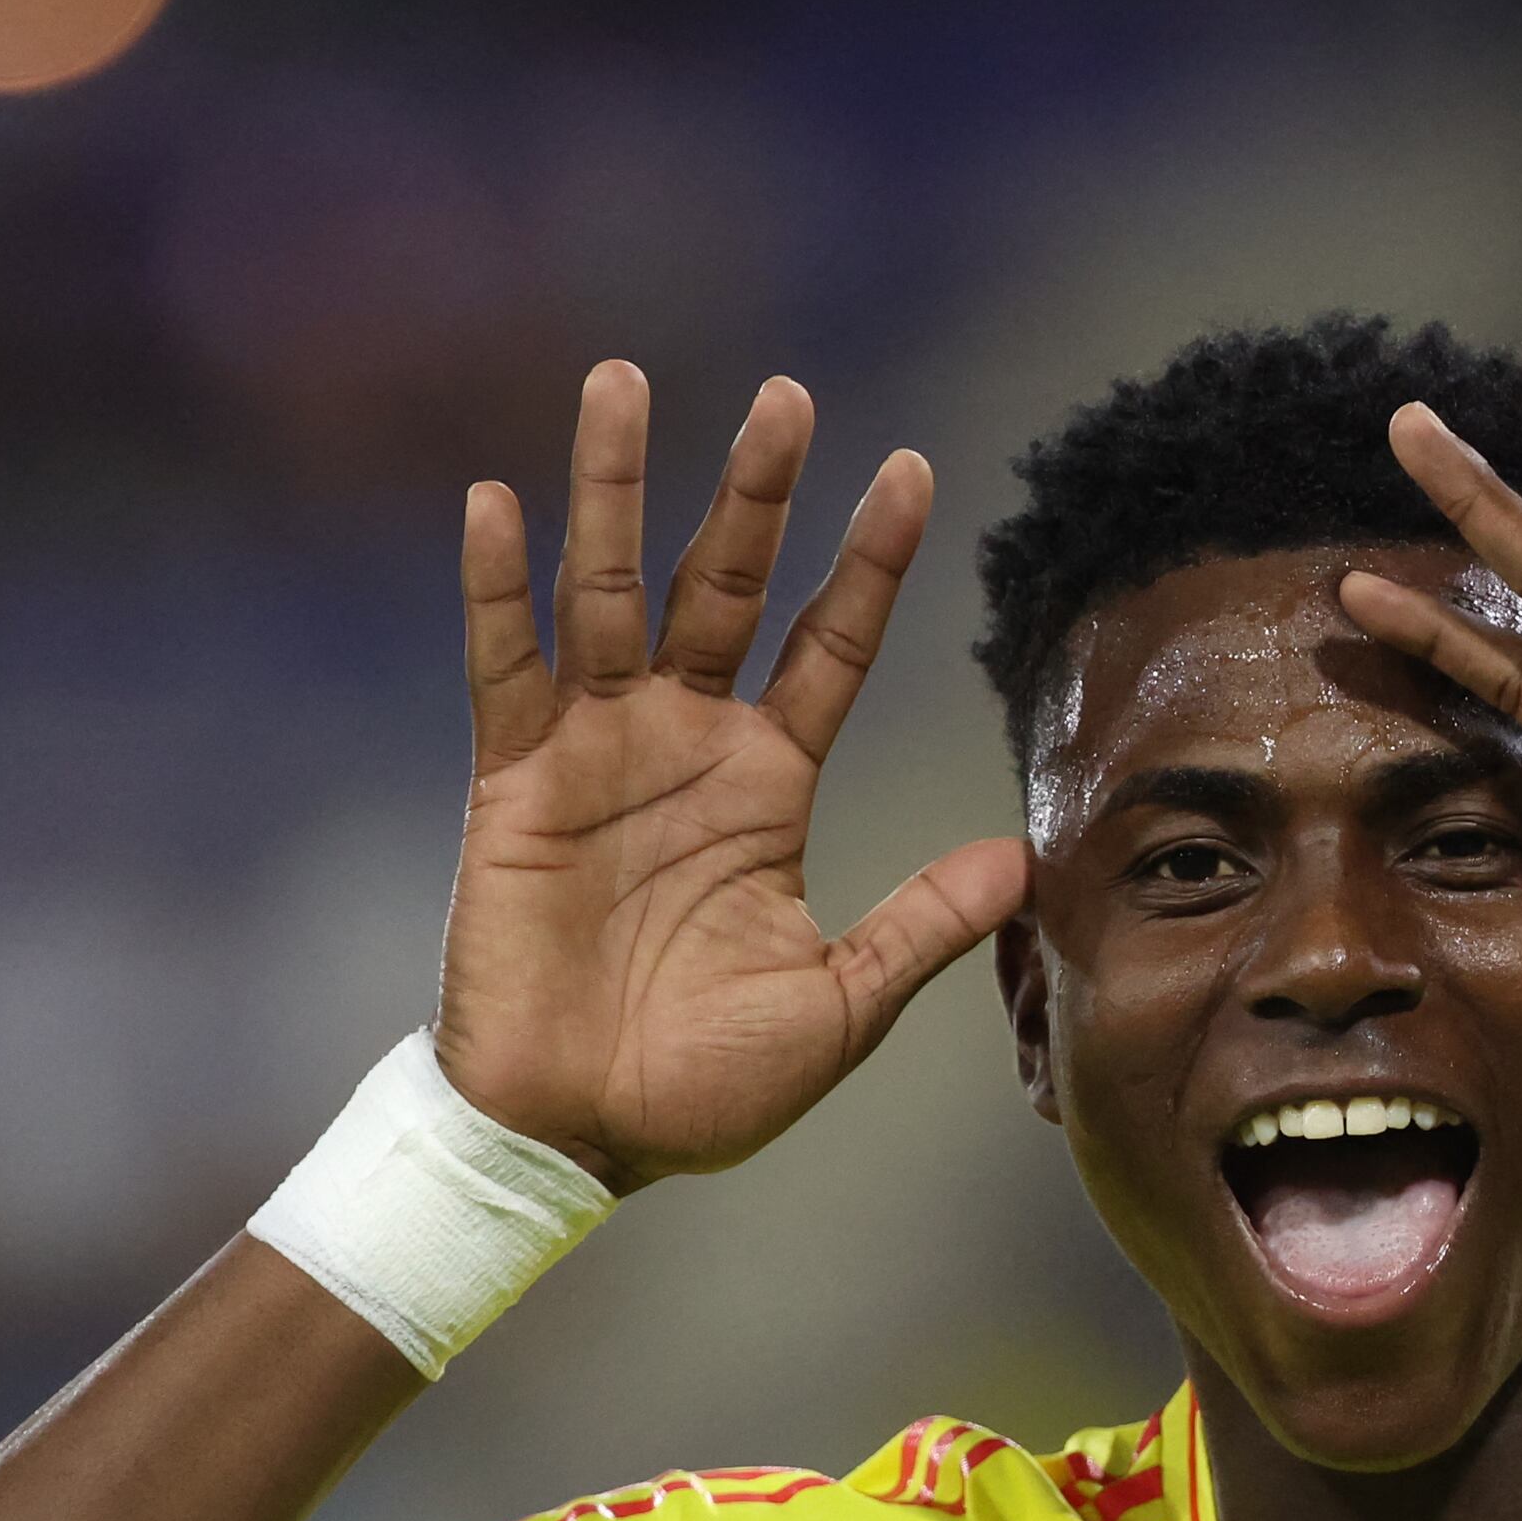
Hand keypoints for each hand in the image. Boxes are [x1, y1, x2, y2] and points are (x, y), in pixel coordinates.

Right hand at [438, 363, 1031, 1189]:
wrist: (569, 1138)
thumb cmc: (697, 1088)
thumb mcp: (836, 1009)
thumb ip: (919, 927)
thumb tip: (1023, 860)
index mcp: (767, 788)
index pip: (829, 646)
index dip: (868, 562)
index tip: (913, 468)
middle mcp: (685, 744)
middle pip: (726, 585)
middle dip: (755, 490)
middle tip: (789, 392)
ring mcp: (595, 752)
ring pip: (610, 592)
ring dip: (615, 490)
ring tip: (622, 382)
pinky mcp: (512, 782)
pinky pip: (505, 667)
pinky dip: (498, 586)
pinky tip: (499, 502)